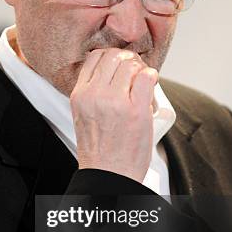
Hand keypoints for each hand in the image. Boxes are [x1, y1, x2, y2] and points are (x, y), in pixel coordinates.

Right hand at [70, 48, 157, 182]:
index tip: (119, 65)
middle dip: (127, 60)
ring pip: (131, 64)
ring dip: (140, 71)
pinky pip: (147, 76)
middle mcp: (95, 95)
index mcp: (80, 95)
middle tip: (134, 73)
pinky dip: (152, 77)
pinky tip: (150, 87)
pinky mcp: (136, 109)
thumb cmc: (100, 151)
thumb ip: (93, 93)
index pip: (94, 57)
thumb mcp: (83, 116)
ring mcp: (116, 101)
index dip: (111, 57)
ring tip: (142, 87)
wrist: (109, 175)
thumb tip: (114, 73)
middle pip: (114, 56)